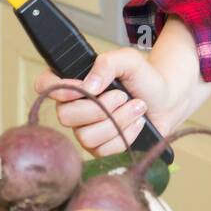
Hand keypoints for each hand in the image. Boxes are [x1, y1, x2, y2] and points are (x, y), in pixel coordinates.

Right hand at [33, 47, 174, 156]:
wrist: (165, 101)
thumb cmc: (143, 78)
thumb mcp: (128, 60)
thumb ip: (107, 64)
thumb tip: (89, 86)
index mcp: (75, 81)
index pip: (45, 84)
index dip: (57, 89)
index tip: (81, 88)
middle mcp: (74, 107)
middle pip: (65, 116)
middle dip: (100, 107)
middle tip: (123, 96)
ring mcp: (85, 129)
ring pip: (85, 136)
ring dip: (117, 120)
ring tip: (137, 107)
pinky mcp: (99, 148)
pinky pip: (103, 150)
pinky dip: (125, 134)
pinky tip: (137, 123)